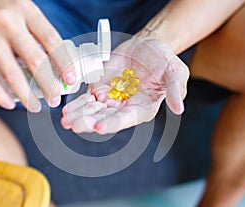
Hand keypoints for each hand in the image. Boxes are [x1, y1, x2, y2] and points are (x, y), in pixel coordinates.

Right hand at [0, 0, 75, 111]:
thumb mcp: (21, 9)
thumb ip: (36, 31)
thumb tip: (56, 60)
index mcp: (25, 10)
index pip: (52, 41)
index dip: (65, 63)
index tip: (71, 80)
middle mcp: (7, 22)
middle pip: (36, 61)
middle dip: (49, 85)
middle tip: (55, 99)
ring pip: (12, 75)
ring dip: (27, 96)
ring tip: (35, 107)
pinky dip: (0, 94)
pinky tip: (9, 104)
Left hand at [61, 38, 188, 133]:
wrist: (146, 46)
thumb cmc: (163, 60)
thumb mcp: (175, 71)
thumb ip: (174, 89)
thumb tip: (179, 109)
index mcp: (142, 109)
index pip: (126, 119)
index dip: (113, 123)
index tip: (99, 126)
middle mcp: (124, 108)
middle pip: (105, 118)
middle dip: (89, 122)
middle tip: (74, 124)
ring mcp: (110, 99)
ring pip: (92, 111)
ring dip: (79, 116)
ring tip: (65, 119)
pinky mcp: (99, 89)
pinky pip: (86, 99)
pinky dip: (76, 105)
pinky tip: (66, 110)